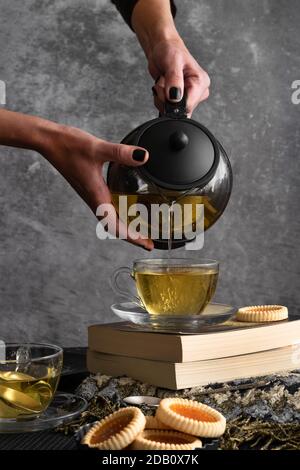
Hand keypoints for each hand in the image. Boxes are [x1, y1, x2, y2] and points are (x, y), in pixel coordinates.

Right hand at [43, 124, 153, 249]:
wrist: (50, 141)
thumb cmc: (69, 146)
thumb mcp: (97, 148)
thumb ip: (121, 153)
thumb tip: (143, 156)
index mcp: (96, 196)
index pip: (114, 226)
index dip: (131, 237)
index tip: (146, 245)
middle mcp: (94, 199)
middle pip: (114, 227)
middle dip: (132, 237)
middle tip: (149, 243)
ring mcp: (92, 194)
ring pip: (110, 218)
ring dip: (126, 227)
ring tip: (142, 229)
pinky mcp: (91, 188)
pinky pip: (107, 207)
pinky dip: (119, 212)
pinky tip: (128, 205)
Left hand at [149, 37, 209, 115]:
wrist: (162, 49)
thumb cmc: (169, 51)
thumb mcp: (172, 62)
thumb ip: (174, 80)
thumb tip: (174, 98)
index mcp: (201, 82)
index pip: (188, 105)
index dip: (173, 101)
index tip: (166, 88)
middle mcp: (198, 92)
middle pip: (180, 110)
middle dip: (166, 99)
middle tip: (163, 82)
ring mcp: (189, 97)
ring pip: (172, 112)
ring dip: (161, 99)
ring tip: (163, 82)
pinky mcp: (180, 101)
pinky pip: (168, 110)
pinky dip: (160, 101)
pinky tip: (163, 88)